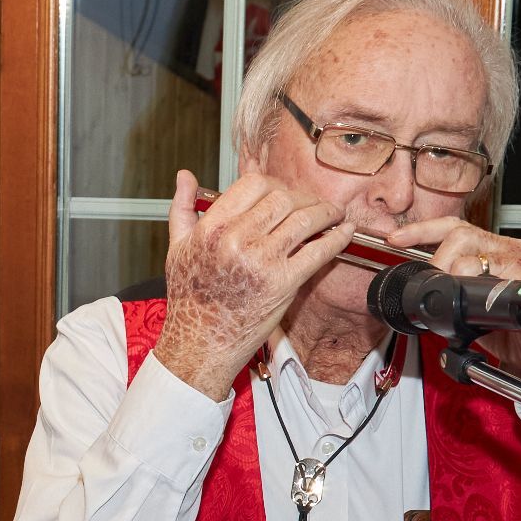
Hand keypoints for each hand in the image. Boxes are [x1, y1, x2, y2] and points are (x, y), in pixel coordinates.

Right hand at [152, 169, 355, 400]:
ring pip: (305, 220)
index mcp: (212, 227)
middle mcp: (236, 240)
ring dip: (326, 212)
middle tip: (313, 204)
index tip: (283, 194)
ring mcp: (262, 261)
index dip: (274, 184)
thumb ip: (182, 208)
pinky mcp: (283, 283)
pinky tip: (344, 231)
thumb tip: (184, 177)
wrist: (199, 344)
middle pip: (283, 198)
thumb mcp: (177, 248)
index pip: (253, 184)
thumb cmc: (189, 299)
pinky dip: (337, 238)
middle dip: (304, 198)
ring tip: (334, 213)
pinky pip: (318, 251)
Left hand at [410, 216, 520, 379]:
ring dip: (456, 274)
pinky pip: (501, 277)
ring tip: (455, 295)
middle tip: (434, 285)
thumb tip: (420, 290)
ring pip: (477, 253)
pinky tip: (478, 302)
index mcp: (494, 250)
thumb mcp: (472, 304)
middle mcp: (510, 249)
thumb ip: (452, 289)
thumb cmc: (511, 328)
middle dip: (438, 260)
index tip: (395, 239)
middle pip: (462, 235)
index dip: (423, 230)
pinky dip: (483, 289)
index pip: (455, 227)